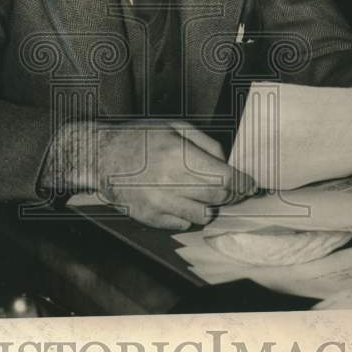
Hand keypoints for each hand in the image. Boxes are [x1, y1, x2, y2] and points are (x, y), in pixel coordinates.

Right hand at [96, 119, 256, 229]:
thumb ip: (206, 143)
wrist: (101, 156)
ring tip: (201, 192)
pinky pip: (182, 225)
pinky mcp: (150, 218)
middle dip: (231, 195)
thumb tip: (227, 163)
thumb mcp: (174, 126)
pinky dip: (188, 215)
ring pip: (203, 217)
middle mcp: (170, 183)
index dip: (243, 184)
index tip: (250, 184)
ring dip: (209, 206)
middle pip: (218, 199)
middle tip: (234, 189)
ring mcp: (159, 204)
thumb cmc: (138, 137)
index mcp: (179, 156)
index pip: (225, 179)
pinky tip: (180, 199)